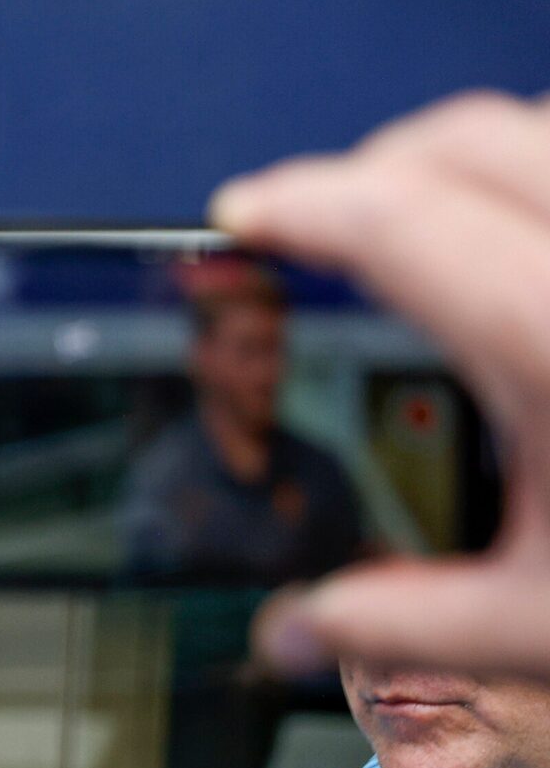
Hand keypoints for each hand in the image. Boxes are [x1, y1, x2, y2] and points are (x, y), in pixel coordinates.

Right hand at [213, 91, 549, 676]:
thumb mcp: (544, 623)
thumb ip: (404, 627)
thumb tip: (301, 632)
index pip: (392, 218)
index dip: (299, 204)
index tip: (247, 214)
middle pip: (466, 142)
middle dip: (373, 168)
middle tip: (315, 222)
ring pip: (546, 135)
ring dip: (469, 165)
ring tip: (420, 228)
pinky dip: (539, 189)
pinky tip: (526, 251)